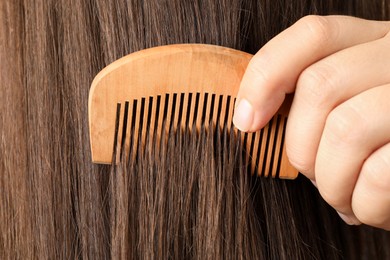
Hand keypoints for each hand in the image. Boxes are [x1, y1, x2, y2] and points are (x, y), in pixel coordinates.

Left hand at [233, 15, 389, 229]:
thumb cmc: (378, 146)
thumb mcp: (348, 108)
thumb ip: (314, 99)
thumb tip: (248, 117)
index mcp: (372, 44)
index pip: (312, 36)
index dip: (266, 75)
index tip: (246, 120)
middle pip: (319, 86)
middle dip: (300, 146)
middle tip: (312, 176)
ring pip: (345, 129)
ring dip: (330, 180)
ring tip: (339, 196)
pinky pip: (378, 174)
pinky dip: (361, 203)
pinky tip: (365, 207)